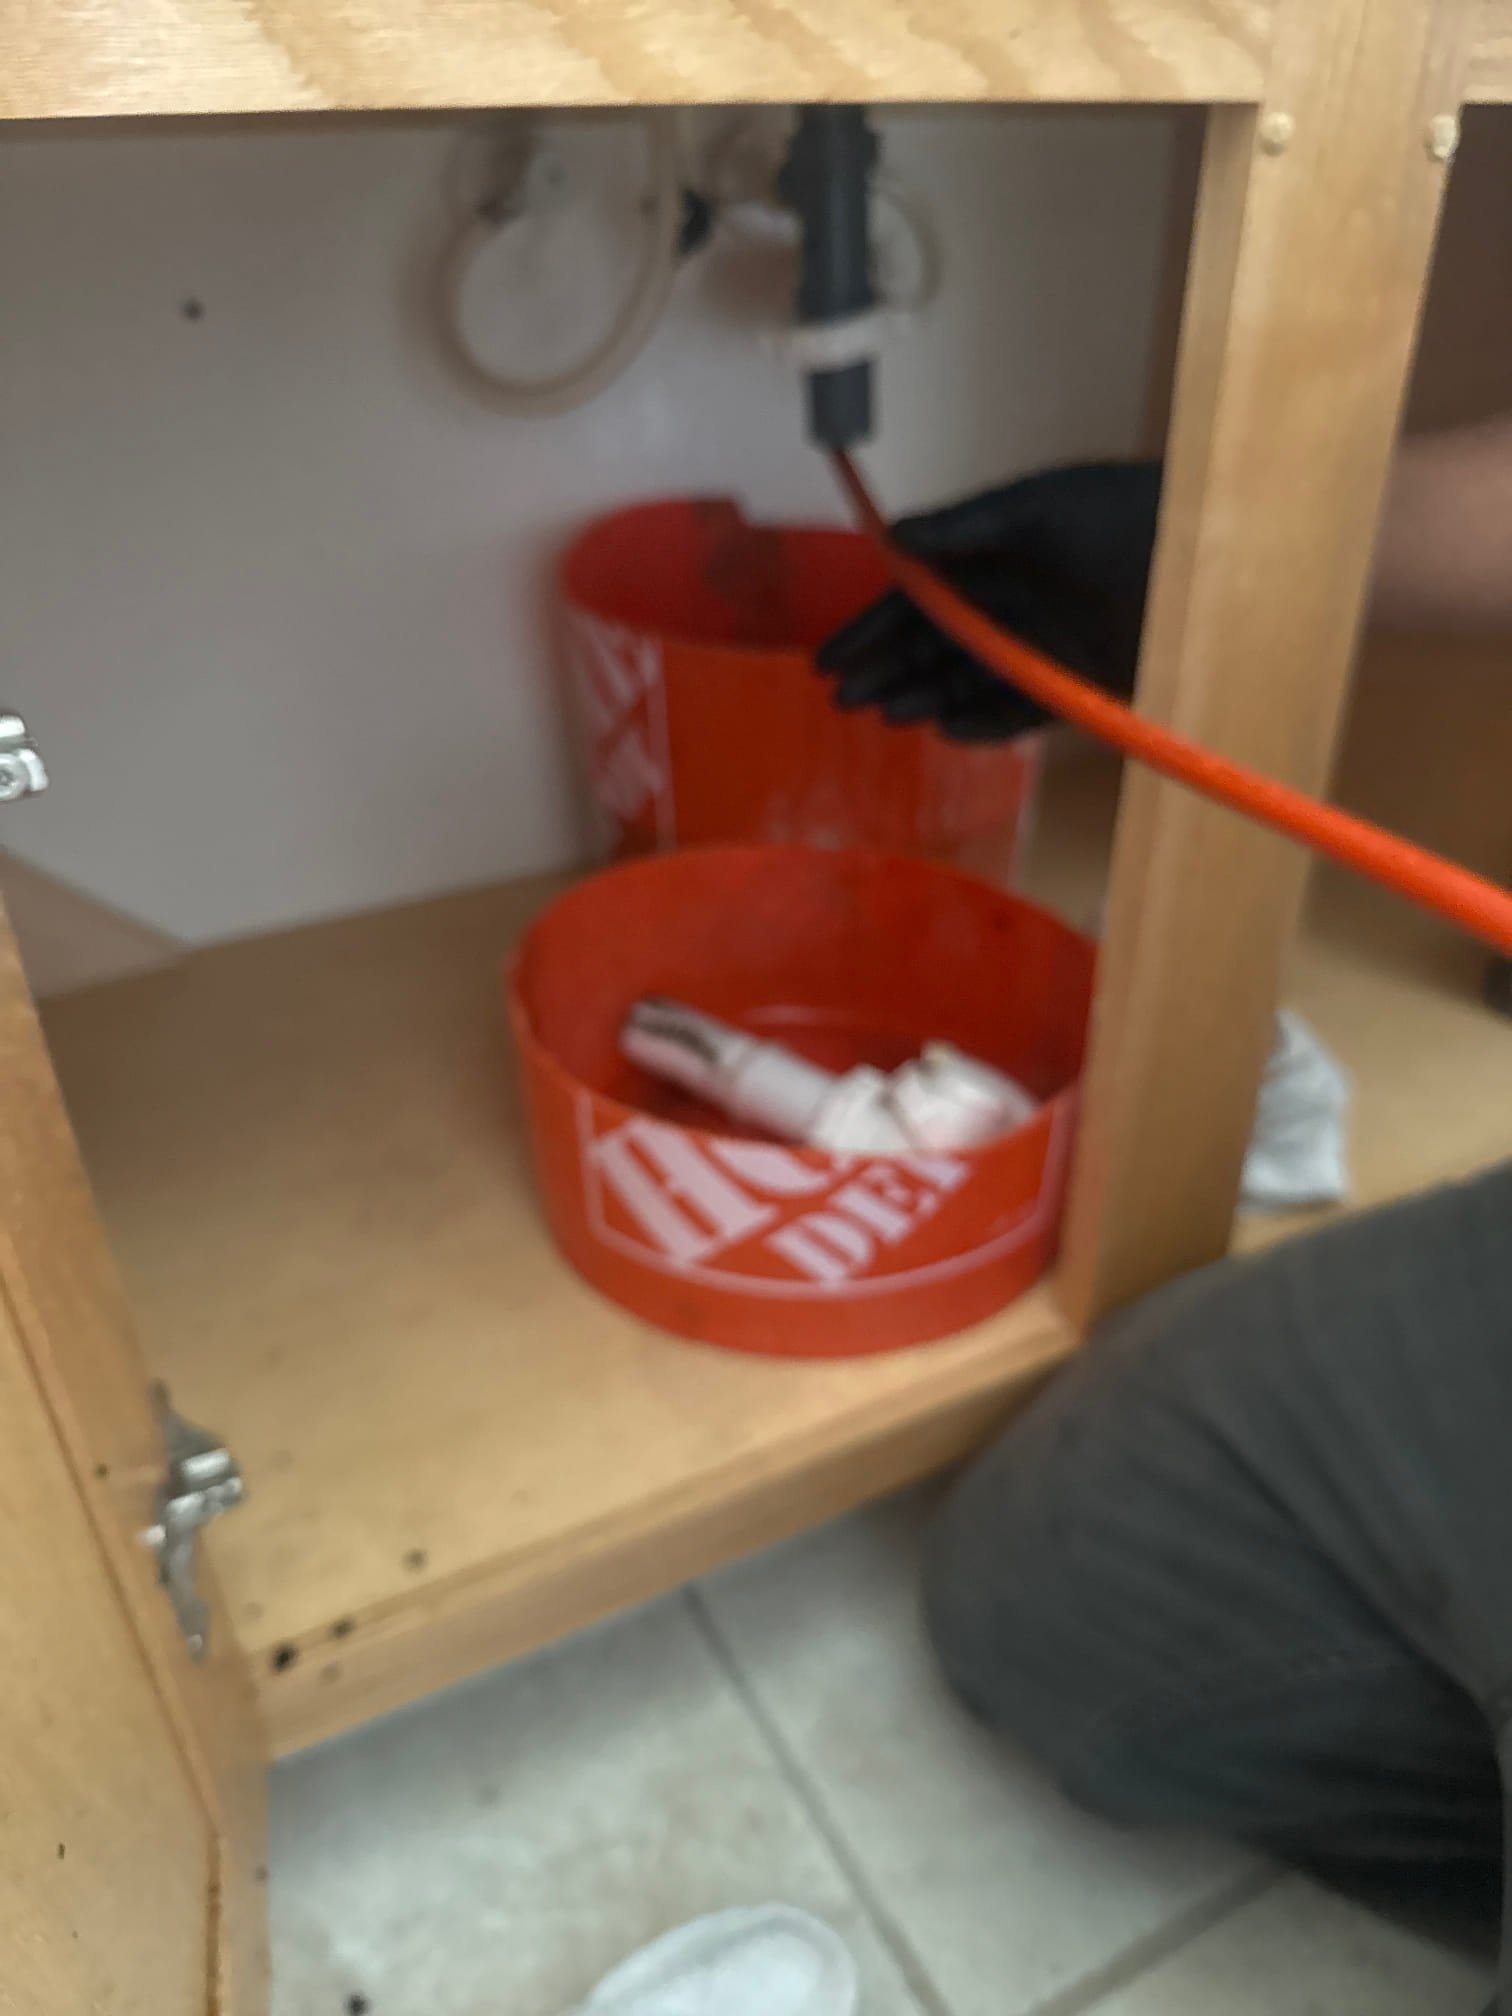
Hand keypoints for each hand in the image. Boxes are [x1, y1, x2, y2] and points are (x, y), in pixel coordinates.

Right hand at [818, 461, 1161, 741]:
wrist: (1210, 554)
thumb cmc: (1125, 514)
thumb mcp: (1037, 508)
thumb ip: (964, 526)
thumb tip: (892, 536)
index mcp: (996, 556)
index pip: (918, 599)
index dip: (873, 628)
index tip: (831, 659)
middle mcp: (1013, 604)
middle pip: (934, 646)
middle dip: (887, 672)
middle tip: (844, 701)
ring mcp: (1042, 648)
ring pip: (968, 682)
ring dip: (925, 699)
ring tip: (888, 716)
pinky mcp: (1076, 686)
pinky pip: (1017, 713)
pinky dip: (982, 725)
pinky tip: (945, 731)